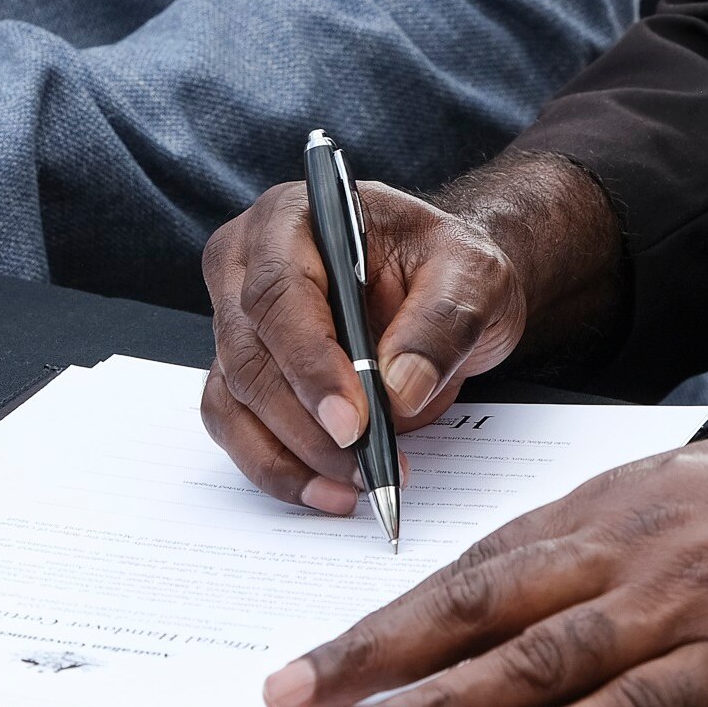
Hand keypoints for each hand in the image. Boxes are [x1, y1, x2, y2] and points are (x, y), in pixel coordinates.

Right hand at [200, 174, 546, 515]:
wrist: (446, 288)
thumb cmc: (448, 266)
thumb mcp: (472, 276)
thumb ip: (441, 322)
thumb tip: (397, 390)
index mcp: (295, 216)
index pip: (280, 292)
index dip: (310, 363)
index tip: (353, 420)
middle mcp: (247, 263)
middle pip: (249, 352)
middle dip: (306, 421)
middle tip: (365, 463)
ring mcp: (236, 320)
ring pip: (235, 397)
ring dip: (291, 453)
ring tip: (357, 483)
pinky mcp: (240, 372)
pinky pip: (238, 427)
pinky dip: (277, 466)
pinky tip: (327, 490)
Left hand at [263, 409, 707, 706]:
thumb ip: (630, 529)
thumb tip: (553, 572)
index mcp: (625, 499)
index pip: (480, 559)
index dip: (390, 611)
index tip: (318, 654)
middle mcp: (638, 543)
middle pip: (481, 603)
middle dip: (374, 656)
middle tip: (290, 699)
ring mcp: (691, 602)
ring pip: (537, 656)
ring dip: (439, 702)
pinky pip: (640, 704)